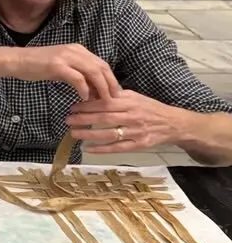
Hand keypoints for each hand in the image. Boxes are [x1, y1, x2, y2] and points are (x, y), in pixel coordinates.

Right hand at [10, 44, 121, 100]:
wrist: (17, 61)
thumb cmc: (37, 66)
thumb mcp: (62, 67)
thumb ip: (78, 73)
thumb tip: (93, 88)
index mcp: (78, 50)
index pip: (101, 64)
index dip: (110, 78)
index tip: (114, 92)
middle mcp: (75, 50)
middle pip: (101, 67)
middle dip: (110, 83)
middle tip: (114, 98)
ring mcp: (66, 57)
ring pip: (93, 72)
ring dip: (101, 87)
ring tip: (103, 100)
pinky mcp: (57, 65)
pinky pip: (77, 78)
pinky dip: (84, 89)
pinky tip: (84, 98)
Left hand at [68, 90, 189, 153]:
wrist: (174, 123)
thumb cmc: (150, 108)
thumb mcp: (135, 97)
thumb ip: (116, 96)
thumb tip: (92, 93)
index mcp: (131, 102)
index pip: (105, 103)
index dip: (87, 106)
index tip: (72, 107)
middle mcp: (133, 117)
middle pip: (105, 118)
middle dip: (84, 119)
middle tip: (68, 120)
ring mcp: (136, 132)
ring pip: (109, 134)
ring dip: (89, 134)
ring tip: (73, 133)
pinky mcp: (140, 145)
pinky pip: (118, 148)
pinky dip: (101, 149)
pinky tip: (87, 148)